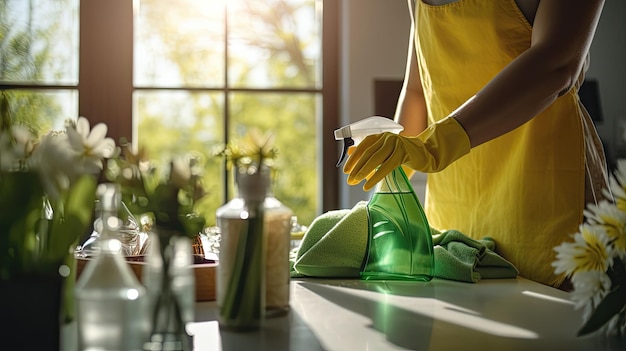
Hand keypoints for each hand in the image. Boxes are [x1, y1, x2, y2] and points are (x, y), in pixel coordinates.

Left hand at [343, 117, 470, 190]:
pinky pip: (386, 166)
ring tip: (355, 182)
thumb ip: (370, 153)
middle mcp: (387, 137)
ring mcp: (395, 144)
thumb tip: (350, 152)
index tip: (346, 170)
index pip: (363, 146)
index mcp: (381, 136)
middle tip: (349, 180)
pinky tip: (368, 185)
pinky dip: (375, 176)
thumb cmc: (403, 155)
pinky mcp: (403, 153)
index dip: (353, 158)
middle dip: (356, 167)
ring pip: (375, 159)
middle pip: (367, 153)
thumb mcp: (385, 153)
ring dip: (363, 172)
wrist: (426, 154)